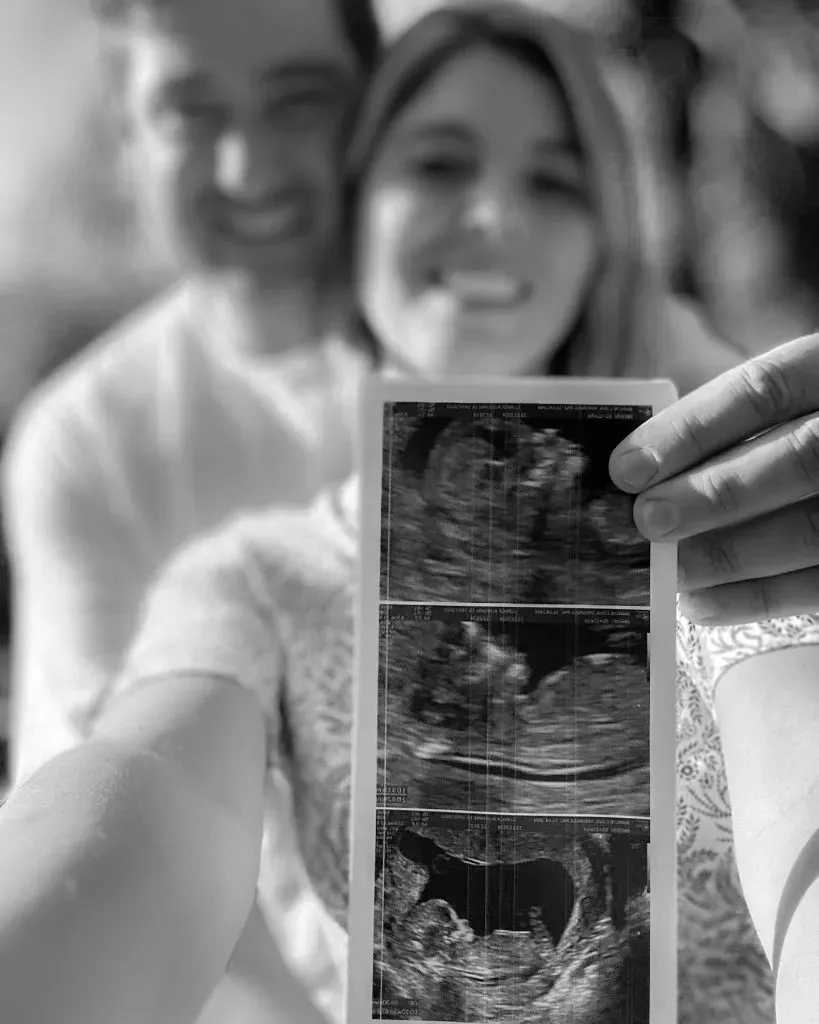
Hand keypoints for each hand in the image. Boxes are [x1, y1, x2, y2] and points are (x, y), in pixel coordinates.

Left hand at [608, 334, 818, 624]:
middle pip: (799, 457)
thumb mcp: (782, 409)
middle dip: (716, 494)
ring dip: (732, 555)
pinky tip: (704, 603)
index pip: (765, 389)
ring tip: (672, 571)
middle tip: (648, 521)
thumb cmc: (795, 436)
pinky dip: (761, 598)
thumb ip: (730, 432)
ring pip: (815, 528)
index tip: (628, 467)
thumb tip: (640, 475)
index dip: (691, 429)